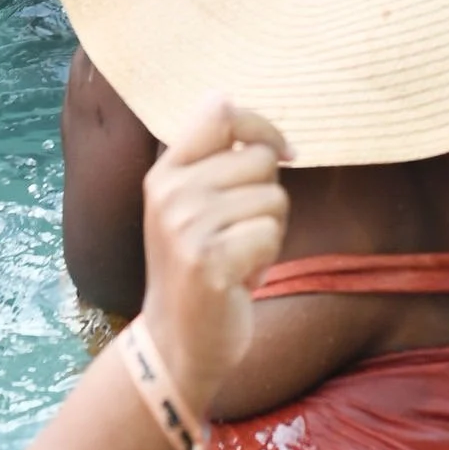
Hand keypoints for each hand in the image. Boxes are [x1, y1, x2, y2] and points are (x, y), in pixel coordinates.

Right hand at [135, 94, 291, 414]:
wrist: (176, 342)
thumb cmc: (198, 267)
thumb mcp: (191, 206)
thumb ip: (213, 160)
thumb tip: (240, 106)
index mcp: (165, 172)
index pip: (221, 110)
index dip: (262, 126)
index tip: (283, 154)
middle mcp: (170, 193)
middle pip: (261, 159)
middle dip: (268, 198)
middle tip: (239, 235)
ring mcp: (185, 227)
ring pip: (274, 199)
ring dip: (269, 234)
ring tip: (236, 257)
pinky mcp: (207, 261)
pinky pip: (271, 235)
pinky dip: (266, 260)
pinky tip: (238, 280)